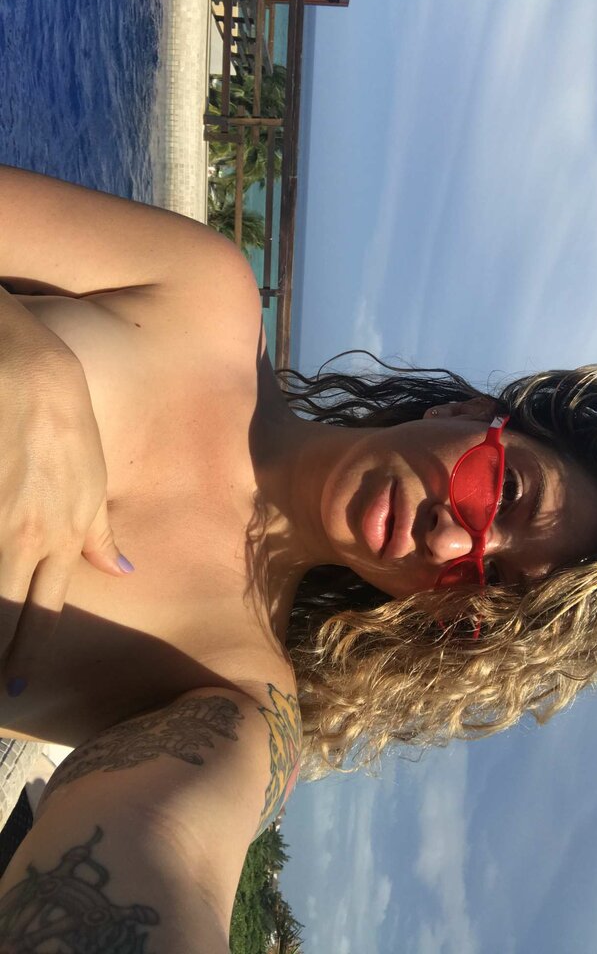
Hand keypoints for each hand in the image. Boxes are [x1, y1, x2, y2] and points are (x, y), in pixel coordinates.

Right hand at [0, 347, 132, 689]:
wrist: (26, 373)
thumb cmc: (64, 424)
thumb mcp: (92, 481)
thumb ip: (98, 535)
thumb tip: (121, 572)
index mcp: (59, 537)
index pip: (41, 612)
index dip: (24, 654)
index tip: (15, 686)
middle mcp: (22, 537)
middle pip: (2, 612)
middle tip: (1, 686)